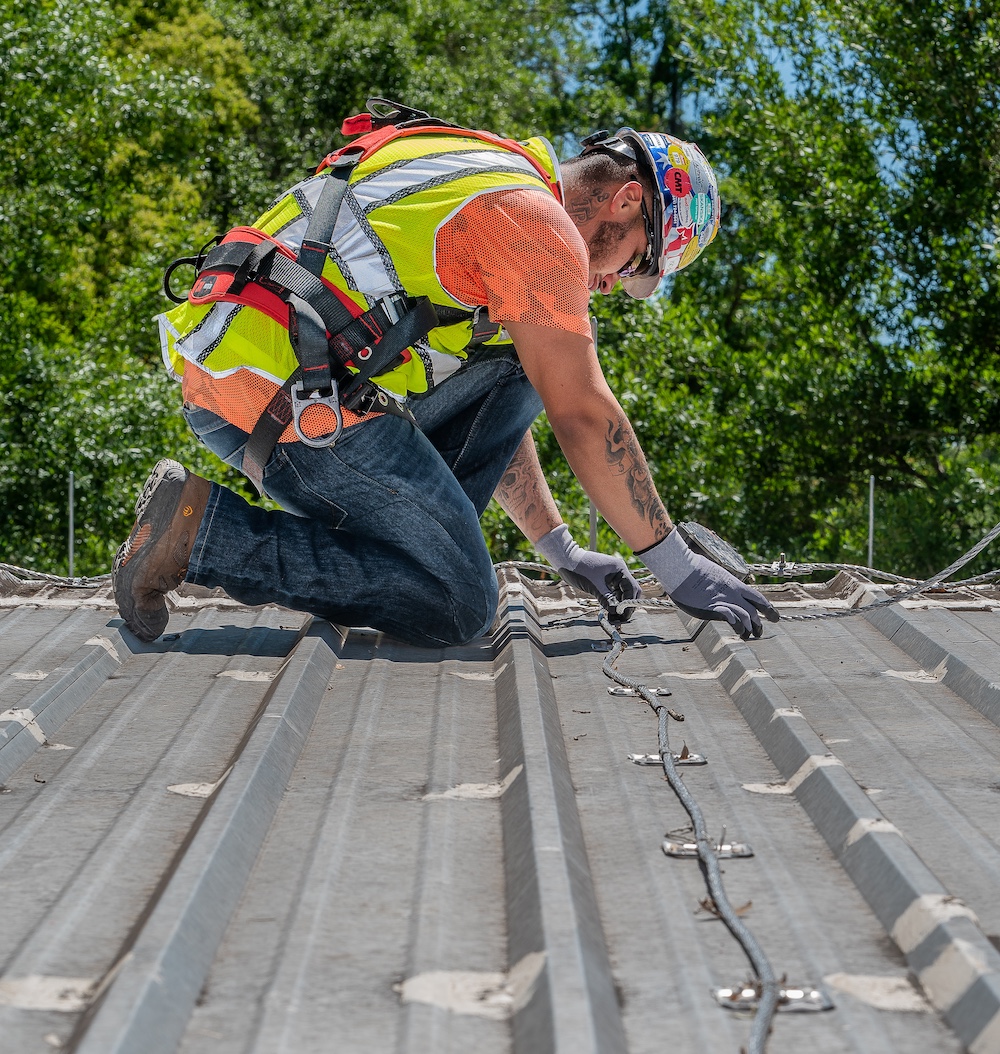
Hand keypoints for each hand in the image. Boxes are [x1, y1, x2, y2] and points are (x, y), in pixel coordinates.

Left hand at [535, 524, 641, 619]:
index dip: (629, 603)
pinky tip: (608, 613)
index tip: (622, 615)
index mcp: (620, 569)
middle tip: (619, 620)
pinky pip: (614, 595)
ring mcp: (613, 577)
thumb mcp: (594, 585)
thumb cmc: (579, 569)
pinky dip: (612, 604)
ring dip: (619, 607)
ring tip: (613, 619)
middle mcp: (619, 573)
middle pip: (630, 593)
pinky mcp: (606, 582)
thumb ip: (606, 599)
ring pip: (622, 595)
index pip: (632, 588)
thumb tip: (616, 612)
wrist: (566, 559)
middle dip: (626, 606)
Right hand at [640, 528, 778, 638]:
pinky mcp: (713, 607)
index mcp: (734, 584)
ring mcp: (723, 600)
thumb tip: (717, 583)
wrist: (682, 568)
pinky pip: (731, 618)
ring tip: (748, 636)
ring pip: (746, 616)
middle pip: (754, 610)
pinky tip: (738, 631)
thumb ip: (719, 582)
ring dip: (749, 629)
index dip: (768, 609)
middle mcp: (733, 593)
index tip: (774, 617)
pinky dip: (737, 626)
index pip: (757, 598)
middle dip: (760, 623)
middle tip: (760, 632)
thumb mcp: (712, 572)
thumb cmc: (692, 568)